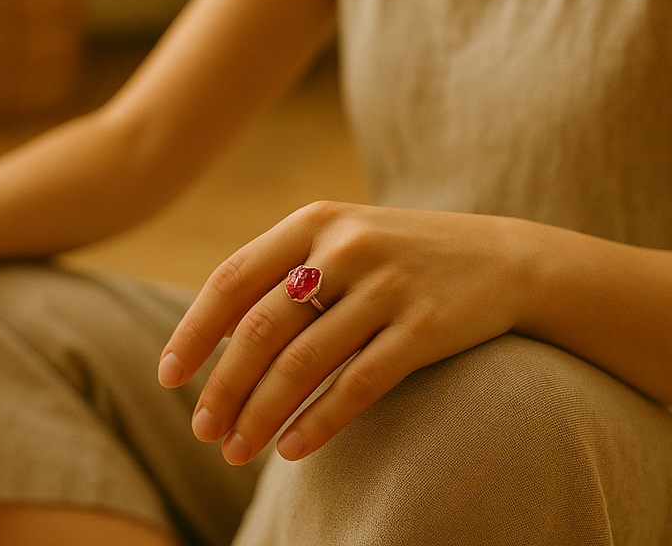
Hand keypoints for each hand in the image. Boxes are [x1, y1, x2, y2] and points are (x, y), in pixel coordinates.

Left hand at [158, 200, 529, 465]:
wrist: (501, 259)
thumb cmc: (400, 254)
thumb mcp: (341, 240)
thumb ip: (282, 273)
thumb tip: (214, 334)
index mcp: (315, 220)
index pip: (233, 278)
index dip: (195, 331)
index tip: (169, 377)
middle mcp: (347, 245)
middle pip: (261, 327)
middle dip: (223, 386)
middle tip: (202, 431)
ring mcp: (388, 285)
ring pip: (304, 363)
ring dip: (261, 414)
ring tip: (236, 451)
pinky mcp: (424, 327)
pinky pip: (357, 385)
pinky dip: (317, 422)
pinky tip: (291, 448)